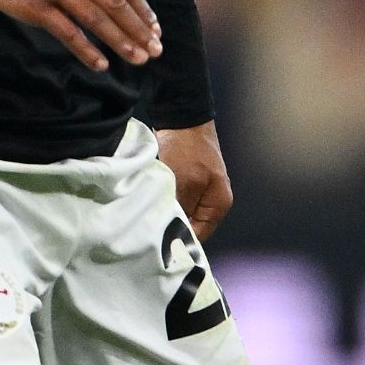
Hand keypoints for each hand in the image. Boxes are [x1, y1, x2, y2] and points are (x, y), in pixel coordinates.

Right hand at [0, 0, 158, 71]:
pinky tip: (101, 64)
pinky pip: (67, 32)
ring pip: (96, 20)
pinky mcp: (37, 7)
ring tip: (137, 59)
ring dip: (120, 42)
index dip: (143, 10)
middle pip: (115, 5)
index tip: (155, 29)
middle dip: (138, 30)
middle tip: (154, 50)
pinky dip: (86, 49)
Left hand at [158, 122, 232, 239]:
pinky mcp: (184, 182)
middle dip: (170, 227)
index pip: (198, 235)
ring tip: (146, 219)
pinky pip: (173, 201)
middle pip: (189, 225)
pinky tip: (148, 204)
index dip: (179, 241)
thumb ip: (181, 209)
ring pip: (179, 213)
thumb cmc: (188, 150)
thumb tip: (170, 232)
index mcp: (218, 205)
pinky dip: (162, 202)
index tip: (157, 246)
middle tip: (148, 233)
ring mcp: (198, 191)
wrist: (182, 118)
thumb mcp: (185, 182)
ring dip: (165, 214)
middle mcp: (210, 202)